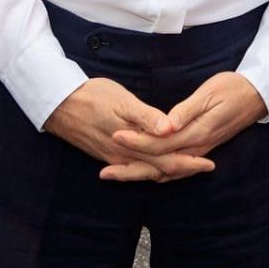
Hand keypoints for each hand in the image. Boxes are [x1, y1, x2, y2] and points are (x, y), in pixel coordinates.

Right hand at [44, 77, 214, 182]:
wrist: (58, 104)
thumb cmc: (92, 96)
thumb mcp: (122, 101)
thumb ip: (147, 117)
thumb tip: (171, 129)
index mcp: (132, 144)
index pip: (167, 160)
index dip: (189, 163)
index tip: (210, 163)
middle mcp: (124, 157)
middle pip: (159, 169)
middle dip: (183, 169)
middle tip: (206, 167)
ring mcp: (114, 158)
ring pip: (147, 171)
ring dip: (168, 170)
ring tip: (187, 167)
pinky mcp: (106, 155)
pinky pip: (133, 168)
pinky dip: (150, 169)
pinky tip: (155, 166)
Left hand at [107, 71, 267, 180]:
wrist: (257, 95)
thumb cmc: (233, 88)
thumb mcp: (209, 94)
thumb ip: (186, 111)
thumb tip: (166, 125)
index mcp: (196, 133)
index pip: (160, 144)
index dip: (136, 142)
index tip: (115, 136)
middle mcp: (196, 148)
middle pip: (158, 165)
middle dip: (130, 169)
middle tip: (104, 172)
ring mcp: (199, 151)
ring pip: (165, 171)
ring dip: (140, 175)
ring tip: (116, 175)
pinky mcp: (200, 150)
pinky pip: (174, 169)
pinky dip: (156, 173)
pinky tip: (143, 172)